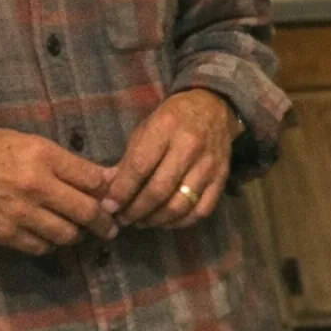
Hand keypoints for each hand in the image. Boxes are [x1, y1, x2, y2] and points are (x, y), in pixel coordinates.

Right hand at [0, 129, 116, 255]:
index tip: (113, 195)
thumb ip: (64, 161)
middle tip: (110, 226)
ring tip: (80, 231)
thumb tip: (101, 177)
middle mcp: (35, 186)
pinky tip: (52, 236)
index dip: (108, 189)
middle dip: (104, 221)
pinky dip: (51, 243)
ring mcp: (21, 214)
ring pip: (67, 234)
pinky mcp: (5, 235)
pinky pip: (41, 247)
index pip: (91, 178)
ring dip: (78, 234)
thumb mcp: (27, 142)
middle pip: (86, 211)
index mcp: (42, 156)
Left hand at [105, 89, 238, 229]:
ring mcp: (209, 164)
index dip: (121, 191)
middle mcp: (190, 146)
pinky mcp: (222, 178)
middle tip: (123, 218)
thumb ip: (128, 159)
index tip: (108, 206)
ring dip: (155, 220)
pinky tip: (165, 220)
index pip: (140, 167)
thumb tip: (109, 192)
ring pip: (179, 205)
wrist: (214, 107)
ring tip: (141, 221)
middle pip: (159, 190)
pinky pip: (200, 211)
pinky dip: (180, 222)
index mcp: (166, 127)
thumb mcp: (146, 128)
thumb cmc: (173, 117)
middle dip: (135, 210)